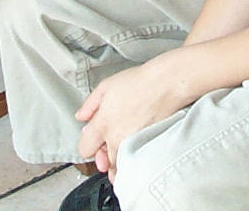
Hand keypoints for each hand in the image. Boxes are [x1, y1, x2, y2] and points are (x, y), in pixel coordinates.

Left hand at [74, 56, 187, 182]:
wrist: (167, 84)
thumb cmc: (140, 81)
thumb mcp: (106, 86)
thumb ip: (90, 104)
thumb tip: (82, 117)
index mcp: (102, 125)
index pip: (84, 149)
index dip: (88, 143)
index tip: (94, 137)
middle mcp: (116, 139)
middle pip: (102, 163)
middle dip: (104, 155)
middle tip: (110, 141)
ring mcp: (133, 145)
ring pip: (119, 167)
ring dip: (118, 161)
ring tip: (123, 146)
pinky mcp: (148, 147)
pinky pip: (136, 164)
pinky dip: (133, 161)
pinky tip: (135, 148)